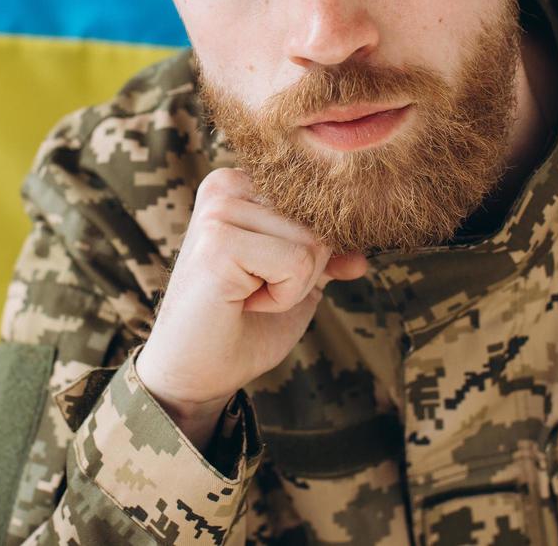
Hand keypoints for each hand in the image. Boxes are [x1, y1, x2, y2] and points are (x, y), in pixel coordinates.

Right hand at [134, 167, 368, 438]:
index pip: (319, 204)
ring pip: (313, 242)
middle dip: (305, 270)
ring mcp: (218, 211)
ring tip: (247, 297)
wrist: (196, 373)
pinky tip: (243, 303)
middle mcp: (225, 185)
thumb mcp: (296, 283)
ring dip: (292, 286)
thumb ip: (326, 257)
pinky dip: (283, 297)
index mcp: (239, 184)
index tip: (264, 276)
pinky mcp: (219, 242)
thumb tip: (362, 255)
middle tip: (253, 293)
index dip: (312, 254)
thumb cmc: (241, 325)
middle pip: (320, 220)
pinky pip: (297, 264)